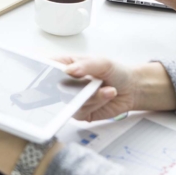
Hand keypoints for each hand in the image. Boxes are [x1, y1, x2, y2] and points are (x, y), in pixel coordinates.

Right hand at [58, 57, 175, 120]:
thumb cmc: (115, 72)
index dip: (43, 70)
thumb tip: (68, 70)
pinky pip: (80, 111)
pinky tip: (107, 95)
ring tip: (106, 89)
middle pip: (54, 87)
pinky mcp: (81, 112)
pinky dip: (95, 104)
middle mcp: (67, 82)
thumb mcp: (102, 62)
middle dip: (69, 87)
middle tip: (82, 85)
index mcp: (68, 66)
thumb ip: (85, 66)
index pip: (48, 66)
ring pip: (69, 101)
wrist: (132, 89)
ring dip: (90, 96)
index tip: (47, 73)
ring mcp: (73, 98)